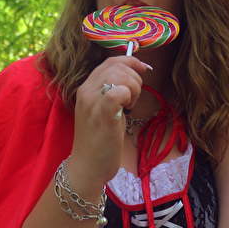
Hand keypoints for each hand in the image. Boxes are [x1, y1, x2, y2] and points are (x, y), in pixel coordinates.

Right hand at [69, 56, 149, 189]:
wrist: (87, 166)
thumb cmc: (98, 139)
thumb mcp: (102, 108)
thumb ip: (112, 90)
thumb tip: (134, 72)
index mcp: (85, 88)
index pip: (109, 62)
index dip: (130, 61)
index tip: (143, 68)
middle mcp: (86, 92)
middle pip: (117, 66)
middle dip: (134, 78)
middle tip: (133, 98)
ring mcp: (92, 104)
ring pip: (120, 76)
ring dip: (133, 88)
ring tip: (129, 105)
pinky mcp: (103, 118)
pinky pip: (115, 94)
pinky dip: (127, 96)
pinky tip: (126, 108)